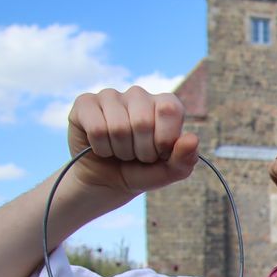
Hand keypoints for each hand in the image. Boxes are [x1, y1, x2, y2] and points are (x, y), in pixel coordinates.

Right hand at [65, 86, 198, 203]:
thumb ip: (186, 159)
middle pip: (142, 122)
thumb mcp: (170, 172)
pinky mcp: (85, 103)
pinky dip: (101, 148)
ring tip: (121, 152)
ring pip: (118, 127)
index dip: (164, 140)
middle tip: (138, 155)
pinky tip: (102, 147)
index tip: (160, 153)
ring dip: (121, 151)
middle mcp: (139, 94)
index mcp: (166, 104)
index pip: (169, 109)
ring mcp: (111, 95)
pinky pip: (96, 128)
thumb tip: (192, 139)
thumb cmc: (143, 171)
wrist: (108, 181)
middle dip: (142, 151)